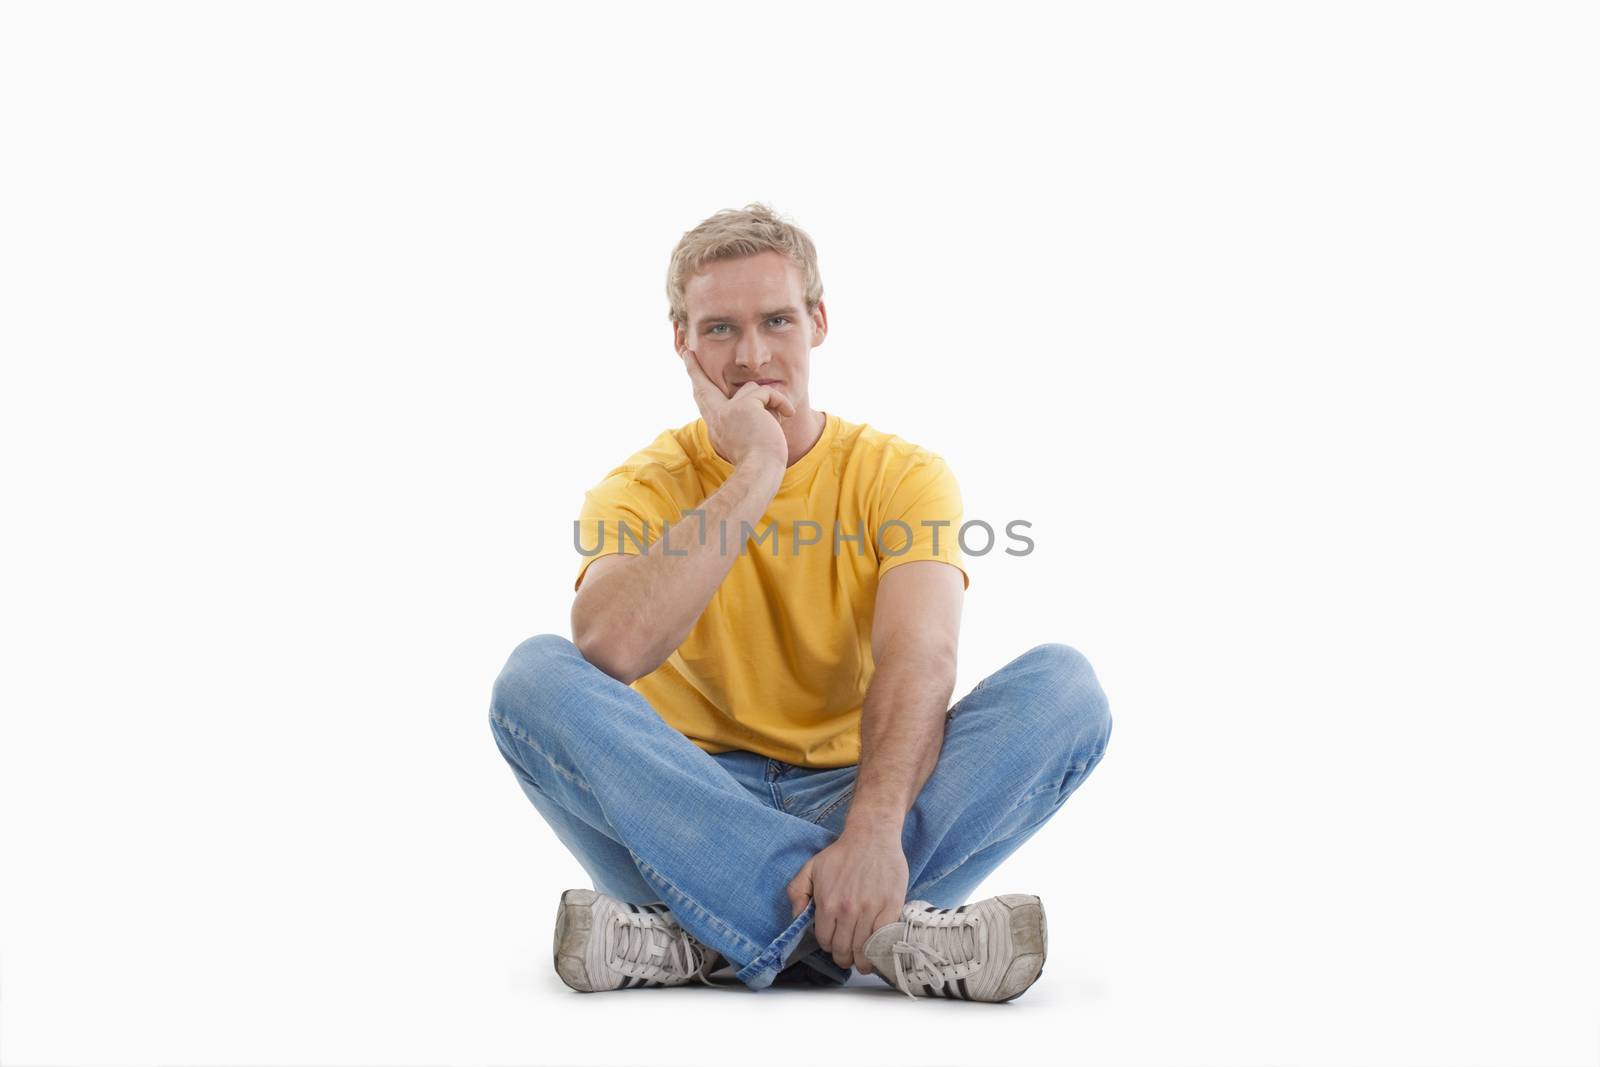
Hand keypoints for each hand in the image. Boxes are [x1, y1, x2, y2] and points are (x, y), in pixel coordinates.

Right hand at [679, 346, 794, 469]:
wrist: (761, 472)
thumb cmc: (762, 462)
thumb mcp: (750, 438)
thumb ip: (748, 417)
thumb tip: (757, 392)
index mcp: (717, 427)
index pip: (705, 402)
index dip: (698, 383)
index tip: (688, 364)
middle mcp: (717, 418)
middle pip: (703, 387)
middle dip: (693, 368)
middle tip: (686, 352)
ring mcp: (728, 411)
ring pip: (751, 389)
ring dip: (769, 403)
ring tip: (777, 422)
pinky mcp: (744, 406)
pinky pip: (768, 393)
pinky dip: (781, 402)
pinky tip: (788, 414)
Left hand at [785, 824, 907, 973]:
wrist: (872, 837)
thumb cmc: (842, 853)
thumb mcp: (810, 868)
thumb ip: (797, 892)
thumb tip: (796, 916)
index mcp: (827, 904)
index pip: (825, 941)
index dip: (829, 945)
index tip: (834, 944)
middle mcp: (848, 911)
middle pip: (844, 950)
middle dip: (844, 958)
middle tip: (848, 957)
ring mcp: (870, 910)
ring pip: (864, 950)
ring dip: (862, 960)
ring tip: (863, 960)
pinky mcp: (890, 907)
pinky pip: (883, 939)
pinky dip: (880, 950)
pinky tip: (878, 951)